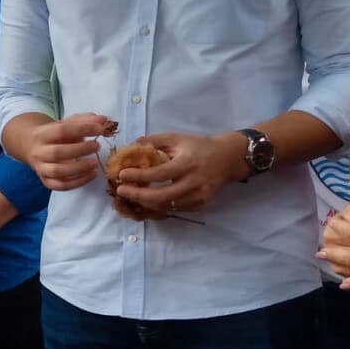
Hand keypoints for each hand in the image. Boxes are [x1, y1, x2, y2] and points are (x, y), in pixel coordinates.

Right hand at [19, 112, 114, 190]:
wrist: (35, 147)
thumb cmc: (56, 135)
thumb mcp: (68, 123)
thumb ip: (85, 120)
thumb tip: (103, 120)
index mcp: (41, 134)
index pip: (61, 130)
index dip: (83, 129)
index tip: (100, 129)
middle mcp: (38, 152)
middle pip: (57, 153)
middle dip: (80, 150)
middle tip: (97, 146)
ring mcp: (40, 168)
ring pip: (57, 171)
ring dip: (80, 168)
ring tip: (95, 162)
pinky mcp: (46, 181)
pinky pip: (61, 186)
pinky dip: (78, 182)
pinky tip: (92, 174)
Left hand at [114, 131, 246, 214]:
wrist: (228, 158)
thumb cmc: (198, 146)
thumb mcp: (177, 138)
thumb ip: (153, 141)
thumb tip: (130, 146)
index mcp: (187, 163)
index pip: (159, 173)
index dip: (139, 176)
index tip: (122, 175)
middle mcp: (193, 182)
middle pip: (161, 196)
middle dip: (138, 195)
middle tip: (121, 191)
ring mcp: (198, 196)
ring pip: (167, 207)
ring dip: (145, 203)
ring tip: (131, 196)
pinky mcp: (200, 204)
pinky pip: (175, 210)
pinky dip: (158, 207)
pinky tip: (146, 201)